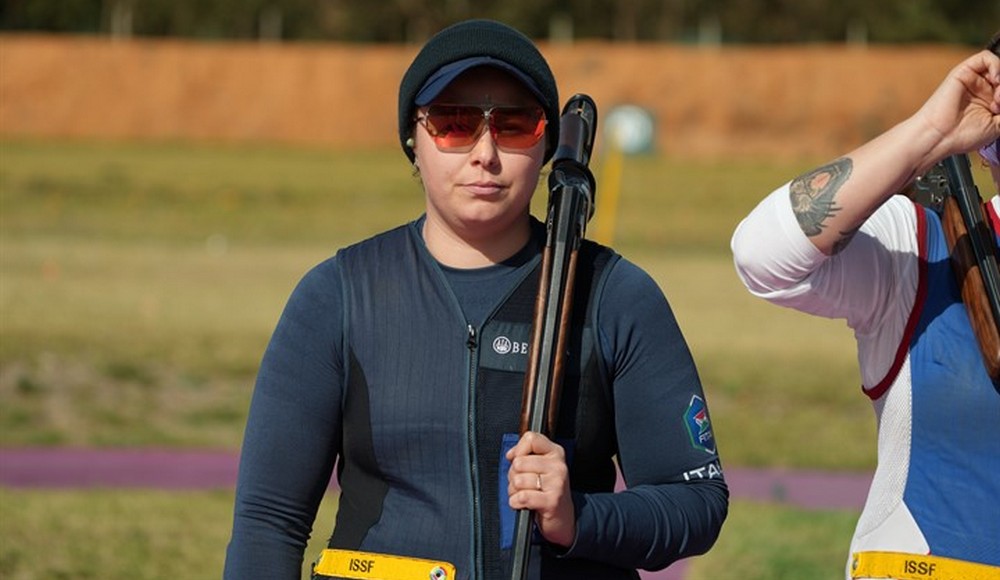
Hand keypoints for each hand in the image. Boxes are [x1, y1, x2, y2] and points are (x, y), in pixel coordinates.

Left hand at [505, 431, 575, 547]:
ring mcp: (556, 483)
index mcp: (555, 453)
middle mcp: (558, 466)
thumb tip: (511, 455)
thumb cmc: (547, 490)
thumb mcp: (540, 467)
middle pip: (519, 462)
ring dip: (514, 491)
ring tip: (525, 494)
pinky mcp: (552, 501)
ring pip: (518, 481)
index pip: (531, 438)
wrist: (563, 517)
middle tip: (523, 484)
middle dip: (513, 476)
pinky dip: (516, 502)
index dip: (518, 450)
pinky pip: (522, 497)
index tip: (519, 460)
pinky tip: (523, 504)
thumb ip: (525, 455)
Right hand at [913, 49, 999, 159]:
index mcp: (990, 101)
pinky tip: (996, 79)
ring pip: (998, 67)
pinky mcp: (963, 72)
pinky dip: (996, 65)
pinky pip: (985, 57)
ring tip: (997, 98)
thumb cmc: (962, 136)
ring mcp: (973, 80)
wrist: (940, 137)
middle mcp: (982, 89)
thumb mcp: (998, 125)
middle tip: (999, 104)